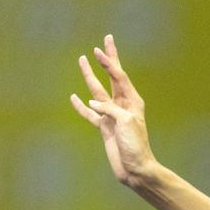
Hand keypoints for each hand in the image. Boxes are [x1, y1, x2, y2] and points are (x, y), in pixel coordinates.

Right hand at [70, 34, 155, 186]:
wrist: (136, 169)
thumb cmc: (136, 146)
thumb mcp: (125, 123)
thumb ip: (109, 109)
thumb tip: (91, 102)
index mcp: (132, 101)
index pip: (119, 76)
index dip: (108, 62)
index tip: (97, 50)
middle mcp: (123, 105)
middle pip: (112, 76)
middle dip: (108, 59)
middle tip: (106, 40)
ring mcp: (112, 116)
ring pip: (97, 92)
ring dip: (90, 76)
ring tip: (81, 60)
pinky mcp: (105, 128)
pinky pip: (90, 114)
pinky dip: (81, 106)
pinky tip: (74, 98)